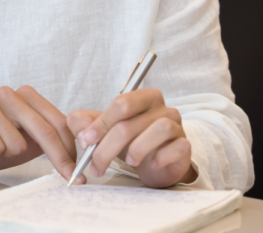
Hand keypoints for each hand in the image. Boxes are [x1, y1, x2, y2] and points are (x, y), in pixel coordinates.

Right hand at [0, 86, 77, 179]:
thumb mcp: (30, 140)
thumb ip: (52, 138)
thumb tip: (84, 152)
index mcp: (26, 95)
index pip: (57, 121)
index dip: (70, 148)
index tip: (78, 171)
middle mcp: (9, 94)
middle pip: (44, 130)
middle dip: (58, 158)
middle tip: (69, 178)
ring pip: (18, 143)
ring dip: (10, 154)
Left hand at [67, 88, 195, 187]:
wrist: (156, 163)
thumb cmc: (131, 141)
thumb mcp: (106, 131)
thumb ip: (87, 124)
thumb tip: (77, 124)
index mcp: (142, 97)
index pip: (121, 103)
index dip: (101, 123)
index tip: (86, 142)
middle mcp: (162, 107)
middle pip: (132, 121)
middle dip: (108, 145)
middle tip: (96, 164)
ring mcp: (177, 125)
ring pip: (159, 129)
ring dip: (137, 148)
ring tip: (128, 162)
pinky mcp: (185, 145)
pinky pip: (178, 147)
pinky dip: (162, 157)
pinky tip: (152, 164)